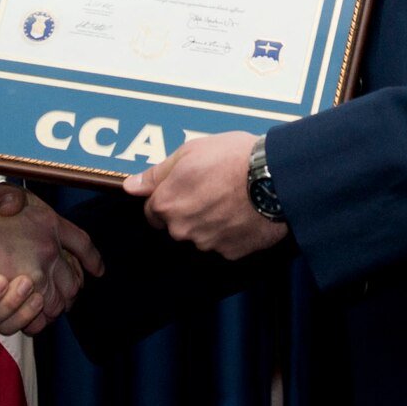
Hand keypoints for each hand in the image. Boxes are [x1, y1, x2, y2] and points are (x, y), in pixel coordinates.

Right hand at [0, 185, 102, 334]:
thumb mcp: (0, 196)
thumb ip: (14, 200)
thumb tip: (13, 202)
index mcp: (48, 223)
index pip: (82, 243)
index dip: (91, 258)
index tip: (97, 270)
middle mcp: (49, 251)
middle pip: (73, 281)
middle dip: (72, 291)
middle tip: (68, 296)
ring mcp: (38, 277)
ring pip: (57, 303)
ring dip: (53, 308)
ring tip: (47, 308)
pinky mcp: (20, 298)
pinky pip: (37, 319)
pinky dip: (35, 322)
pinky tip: (31, 319)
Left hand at [122, 130, 289, 259]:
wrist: (275, 177)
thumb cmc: (233, 158)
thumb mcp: (190, 152)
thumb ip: (157, 173)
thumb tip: (131, 186)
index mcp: (166, 204)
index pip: (152, 211)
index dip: (169, 197)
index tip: (187, 187)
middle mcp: (181, 229)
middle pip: (177, 225)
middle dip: (190, 211)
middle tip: (213, 189)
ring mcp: (207, 244)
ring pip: (201, 236)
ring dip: (211, 222)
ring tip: (233, 199)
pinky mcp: (231, 253)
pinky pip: (225, 244)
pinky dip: (231, 232)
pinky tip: (244, 213)